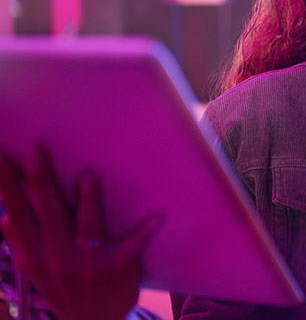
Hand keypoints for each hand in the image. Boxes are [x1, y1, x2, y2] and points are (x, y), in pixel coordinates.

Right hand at [0, 148, 160, 319]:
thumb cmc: (63, 288)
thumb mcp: (36, 271)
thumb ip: (22, 244)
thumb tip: (7, 216)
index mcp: (34, 256)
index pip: (19, 215)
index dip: (10, 187)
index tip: (3, 158)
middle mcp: (58, 259)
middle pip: (49, 214)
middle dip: (42, 181)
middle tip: (39, 150)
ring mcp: (89, 263)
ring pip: (87, 228)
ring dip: (88, 202)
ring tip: (89, 176)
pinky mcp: (118, 266)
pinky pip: (132, 246)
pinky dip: (143, 232)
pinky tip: (156, 218)